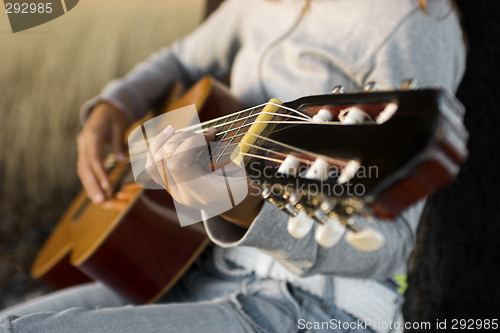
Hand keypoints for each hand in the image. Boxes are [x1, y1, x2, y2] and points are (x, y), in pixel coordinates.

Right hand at [77, 103, 127, 202]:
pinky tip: (93, 192)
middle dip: (93, 185)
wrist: (104, 109)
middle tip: (100, 200)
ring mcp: (81, 147)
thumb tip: (121, 160)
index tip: (108, 186)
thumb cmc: (114, 117)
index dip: (100, 173)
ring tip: (97, 200)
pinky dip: (88, 181)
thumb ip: (118, 143)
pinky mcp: (83, 152)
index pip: (94, 158)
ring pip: (82, 170)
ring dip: (89, 186)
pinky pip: (83, 168)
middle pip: (86, 167)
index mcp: (92, 135)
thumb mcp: (119, 126)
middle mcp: (83, 142)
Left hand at [145, 126, 262, 227]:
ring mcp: (173, 190)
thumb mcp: (250, 173)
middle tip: (207, 135)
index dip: (190, 143)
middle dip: (184, 138)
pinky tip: (170, 134)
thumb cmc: (246, 185)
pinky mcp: (169, 184)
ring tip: (184, 131)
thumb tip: (235, 137)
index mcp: (203, 194)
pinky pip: (151, 165)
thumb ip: (242, 157)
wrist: (237, 204)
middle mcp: (183, 194)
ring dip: (167, 140)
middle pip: (164, 158)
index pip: (177, 164)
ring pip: (153, 161)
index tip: (212, 135)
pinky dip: (157, 146)